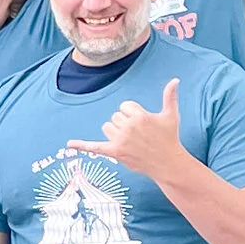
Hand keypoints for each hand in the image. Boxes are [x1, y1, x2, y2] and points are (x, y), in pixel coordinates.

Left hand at [66, 78, 185, 178]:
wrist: (168, 163)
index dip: (133, 114)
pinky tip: (69, 144)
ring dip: (115, 133)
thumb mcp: (171, 115)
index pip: (124, 106)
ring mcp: (121, 140)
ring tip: (130, 142)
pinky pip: (95, 147)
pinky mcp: (115, 152)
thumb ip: (170, 96)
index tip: (144, 124)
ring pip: (107, 128)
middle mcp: (129, 126)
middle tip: (139, 136)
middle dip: (125, 125)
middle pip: (115, 117)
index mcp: (140, 115)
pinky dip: (82, 145)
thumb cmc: (169, 138)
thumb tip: (175, 80)